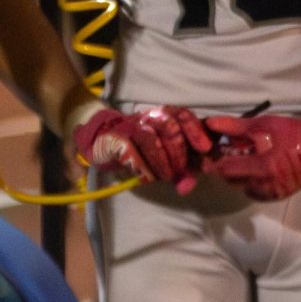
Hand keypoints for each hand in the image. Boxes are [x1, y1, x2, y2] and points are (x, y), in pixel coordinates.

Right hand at [72, 105, 213, 185]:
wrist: (95, 139)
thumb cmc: (132, 149)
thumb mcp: (160, 160)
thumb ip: (178, 171)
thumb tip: (188, 186)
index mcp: (161, 118)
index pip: (183, 115)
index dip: (196, 130)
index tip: (205, 148)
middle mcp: (147, 118)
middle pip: (170, 126)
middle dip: (180, 152)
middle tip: (181, 172)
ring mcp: (130, 127)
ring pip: (152, 138)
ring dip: (162, 161)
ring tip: (165, 176)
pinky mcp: (115, 138)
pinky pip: (131, 150)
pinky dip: (142, 166)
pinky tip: (146, 177)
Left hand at [203, 110, 300, 200]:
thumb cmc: (292, 132)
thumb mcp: (262, 124)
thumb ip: (234, 126)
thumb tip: (210, 123)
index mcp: (263, 167)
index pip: (227, 170)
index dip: (214, 163)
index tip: (208, 156)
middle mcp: (266, 185)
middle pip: (232, 181)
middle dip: (225, 169)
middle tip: (225, 155)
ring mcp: (273, 193)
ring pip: (243, 188)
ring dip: (237, 177)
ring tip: (242, 161)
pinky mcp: (279, 196)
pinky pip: (256, 193)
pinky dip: (250, 183)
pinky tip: (255, 170)